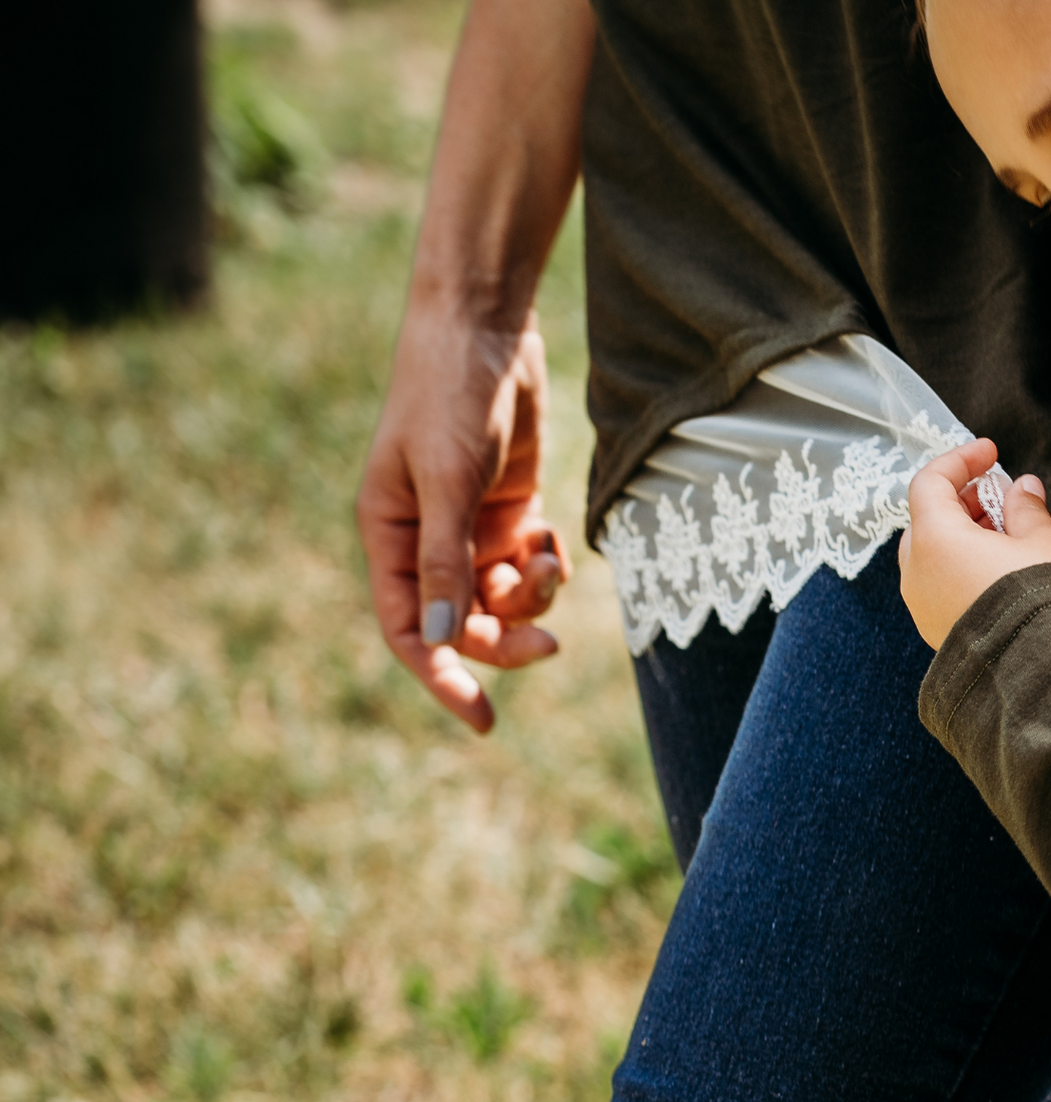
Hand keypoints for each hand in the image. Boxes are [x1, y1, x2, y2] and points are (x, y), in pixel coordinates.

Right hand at [356, 304, 570, 733]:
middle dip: (507, 640)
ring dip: (533, 598)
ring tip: (547, 560)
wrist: (484, 326)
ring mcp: (470, 530)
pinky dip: (547, 565)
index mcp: (389, 538)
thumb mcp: (447, 479)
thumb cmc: (449, 395)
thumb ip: (448, 560)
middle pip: (466, 626)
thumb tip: (446, 637)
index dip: (442, 677)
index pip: (410, 631)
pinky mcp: (509, 513)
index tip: (482, 719)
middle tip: (551, 647)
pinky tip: (553, 538)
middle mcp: (427, 542)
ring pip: (506, 602)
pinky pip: (531, 569)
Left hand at [898, 439, 1050, 649]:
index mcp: (934, 539)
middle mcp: (917, 570)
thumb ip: (1027, 508)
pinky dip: (958, 565)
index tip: (990, 453)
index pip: (931, 482)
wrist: (1034, 673)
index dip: (961, 460)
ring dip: (961, 534)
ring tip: (1004, 535)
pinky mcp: (932, 629)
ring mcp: (920, 603)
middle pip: (927, 517)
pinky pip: (937, 584)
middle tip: (999, 498)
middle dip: (962, 501)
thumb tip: (1022, 488)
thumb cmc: (1035, 601)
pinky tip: (995, 569)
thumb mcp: (1040, 543)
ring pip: (931, 552)